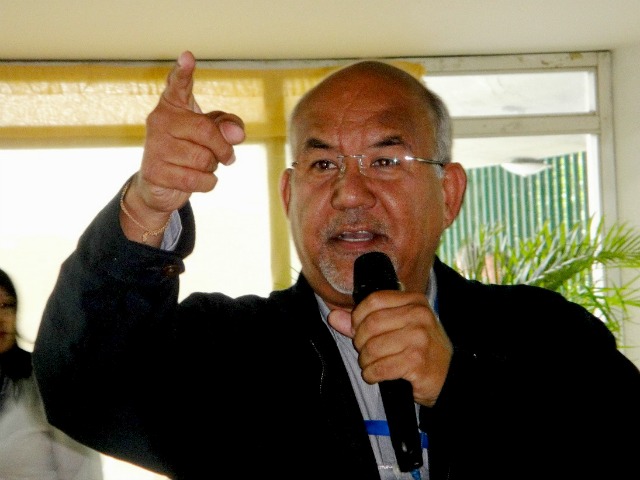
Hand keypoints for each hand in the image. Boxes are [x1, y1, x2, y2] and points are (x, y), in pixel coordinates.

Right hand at [126, 51, 245, 220]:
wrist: (160, 185)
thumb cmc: (190, 151)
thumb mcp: (212, 134)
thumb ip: (228, 125)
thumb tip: (237, 134)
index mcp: (173, 105)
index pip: (178, 85)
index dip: (183, 72)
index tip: (188, 57)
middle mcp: (159, 120)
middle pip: (206, 130)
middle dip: (224, 148)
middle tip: (227, 157)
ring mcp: (154, 146)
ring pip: (203, 159)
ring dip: (213, 168)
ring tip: (202, 166)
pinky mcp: (155, 172)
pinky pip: (196, 179)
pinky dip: (207, 183)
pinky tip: (197, 180)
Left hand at [328, 290, 452, 406]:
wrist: (449, 377)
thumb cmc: (421, 349)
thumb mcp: (398, 328)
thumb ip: (364, 321)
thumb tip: (333, 317)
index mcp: (415, 301)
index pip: (374, 300)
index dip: (358, 316)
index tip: (357, 330)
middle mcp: (419, 315)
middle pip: (371, 324)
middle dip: (360, 342)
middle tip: (365, 351)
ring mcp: (420, 338)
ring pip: (373, 347)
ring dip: (365, 361)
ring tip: (371, 364)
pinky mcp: (417, 361)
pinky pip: (380, 367)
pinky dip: (372, 374)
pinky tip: (376, 375)